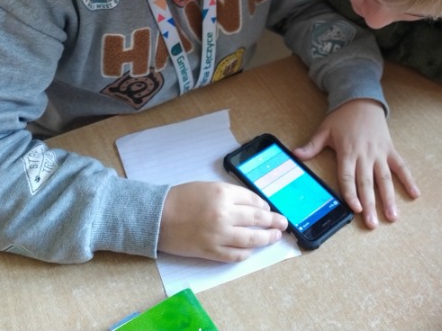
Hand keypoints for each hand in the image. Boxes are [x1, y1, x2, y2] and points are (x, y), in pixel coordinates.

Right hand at [159, 181, 286, 261]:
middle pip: (257, 219)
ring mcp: (219, 235)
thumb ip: (230, 194)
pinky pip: (236, 255)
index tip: (269, 209)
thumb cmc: (181, 198)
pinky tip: (252, 250)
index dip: (264, 205)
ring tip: (275, 237)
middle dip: (274, 221)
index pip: (253, 200)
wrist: (157, 216)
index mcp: (223, 194)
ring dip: (266, 238)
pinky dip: (247, 253)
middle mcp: (224, 214)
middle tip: (283, 223)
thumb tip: (252, 205)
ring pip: (251, 239)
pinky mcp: (211, 251)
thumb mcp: (208, 187)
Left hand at [294, 100, 419, 228]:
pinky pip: (401, 167)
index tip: (356, 209)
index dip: (351, 193)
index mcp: (348, 151)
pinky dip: (409, 180)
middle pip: (367, 183)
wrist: (362, 100)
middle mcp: (365, 155)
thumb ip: (312, 145)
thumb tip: (295, 154)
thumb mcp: (324, 129)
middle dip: (370, 204)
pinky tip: (415, 194)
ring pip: (385, 179)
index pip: (348, 177)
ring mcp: (379, 153)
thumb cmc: (342, 116)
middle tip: (372, 224)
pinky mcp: (390, 150)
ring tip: (393, 217)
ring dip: (389, 198)